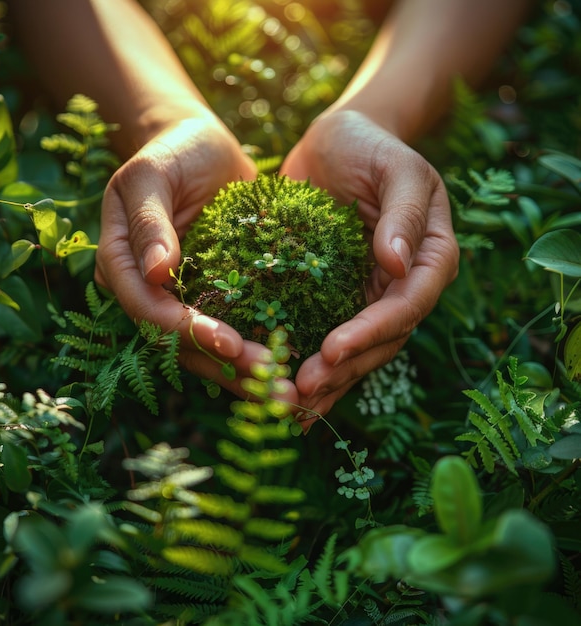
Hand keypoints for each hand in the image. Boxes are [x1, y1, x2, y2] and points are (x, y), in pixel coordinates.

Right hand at [95, 115, 297, 401]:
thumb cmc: (173, 152)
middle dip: (226, 369)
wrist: (203, 148)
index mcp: (123, 266)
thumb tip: (155, 271)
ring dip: (246, 375)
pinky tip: (290, 369)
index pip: (148, 311)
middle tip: (273, 389)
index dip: (185, 332)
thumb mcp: (152, 175)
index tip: (229, 344)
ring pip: (208, 350)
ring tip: (287, 395)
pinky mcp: (216, 296)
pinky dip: (257, 354)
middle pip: (180, 344)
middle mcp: (150, 292)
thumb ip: (149, 222)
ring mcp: (183, 298)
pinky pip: (234, 330)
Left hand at [281, 110, 458, 418]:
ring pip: (357, 350)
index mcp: (429, 259)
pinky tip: (287, 391)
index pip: (406, 306)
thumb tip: (397, 262)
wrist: (337, 142)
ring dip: (327, 380)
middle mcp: (403, 285)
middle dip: (344, 368)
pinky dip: (313, 364)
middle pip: (382, 341)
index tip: (332, 351)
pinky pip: (329, 335)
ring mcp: (369, 294)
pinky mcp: (336, 295)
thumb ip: (403, 213)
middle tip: (302, 390)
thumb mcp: (396, 168)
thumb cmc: (371, 147)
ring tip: (290, 404)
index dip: (371, 332)